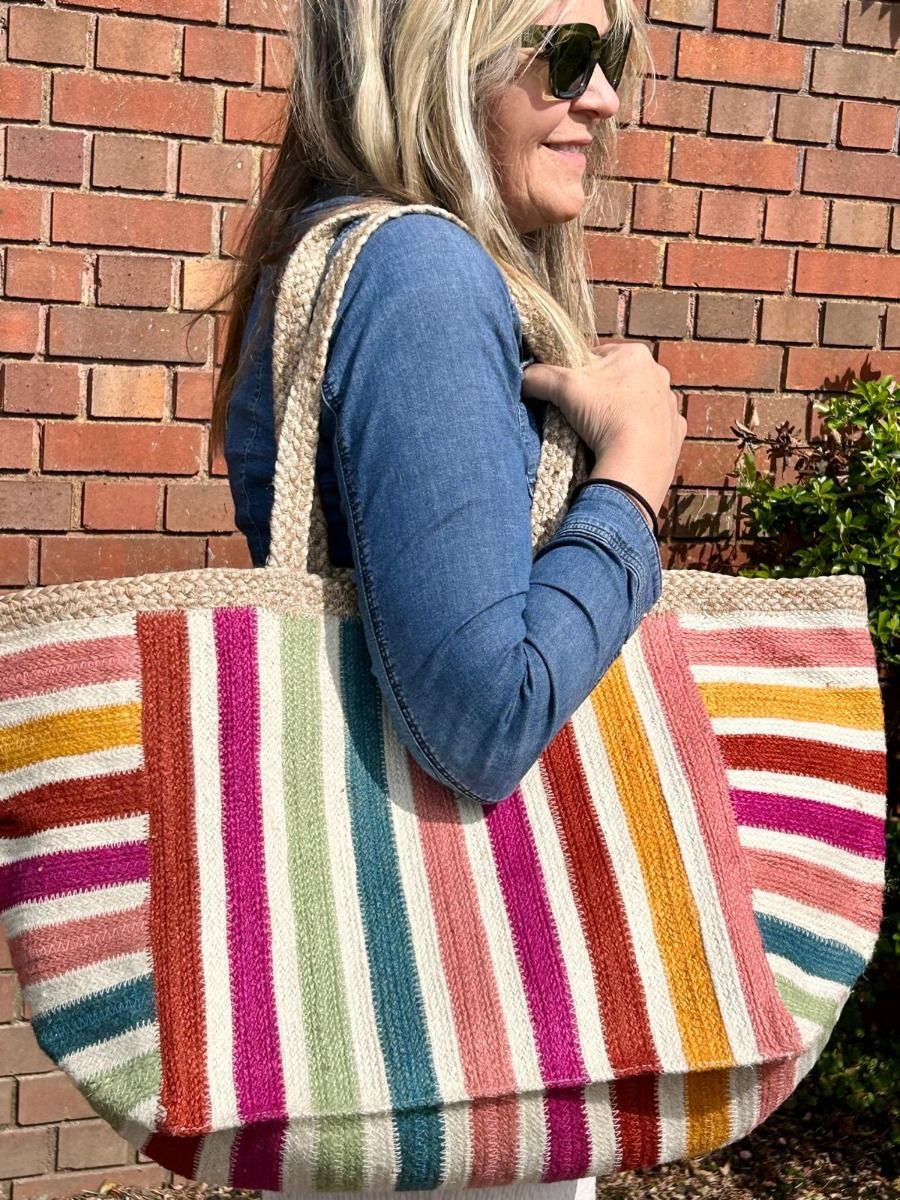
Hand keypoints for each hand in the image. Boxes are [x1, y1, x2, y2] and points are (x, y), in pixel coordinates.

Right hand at [521, 341, 684, 515]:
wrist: (636, 463)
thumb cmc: (604, 416)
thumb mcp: (563, 388)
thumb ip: (539, 376)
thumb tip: (523, 377)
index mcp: (636, 354)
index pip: (599, 356)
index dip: (579, 374)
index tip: (570, 393)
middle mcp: (659, 374)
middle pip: (620, 379)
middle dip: (603, 394)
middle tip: (584, 415)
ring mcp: (671, 404)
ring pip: (639, 403)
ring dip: (623, 413)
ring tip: (604, 434)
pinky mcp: (677, 432)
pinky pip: (655, 428)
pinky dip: (641, 435)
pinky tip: (626, 446)